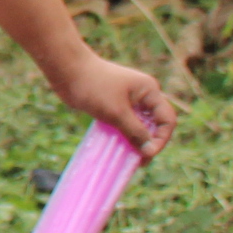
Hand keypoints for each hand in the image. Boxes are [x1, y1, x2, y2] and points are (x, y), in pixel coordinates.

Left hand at [51, 49, 179, 158]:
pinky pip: (126, 124)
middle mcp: (142, 95)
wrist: (66, 70)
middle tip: (140, 162)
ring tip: (131, 160)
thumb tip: (149, 150)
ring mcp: (128, 100)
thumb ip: (135, 131)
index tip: (148, 154)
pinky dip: (125, 136)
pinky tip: (120, 150)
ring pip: (140, 126)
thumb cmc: (93, 87)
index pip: (167, 119)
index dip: (161, 139)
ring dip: (137, 141)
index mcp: (149, 91)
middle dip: (150, 143)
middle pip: (155, 124)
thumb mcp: (117, 112)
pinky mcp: (114, 105)